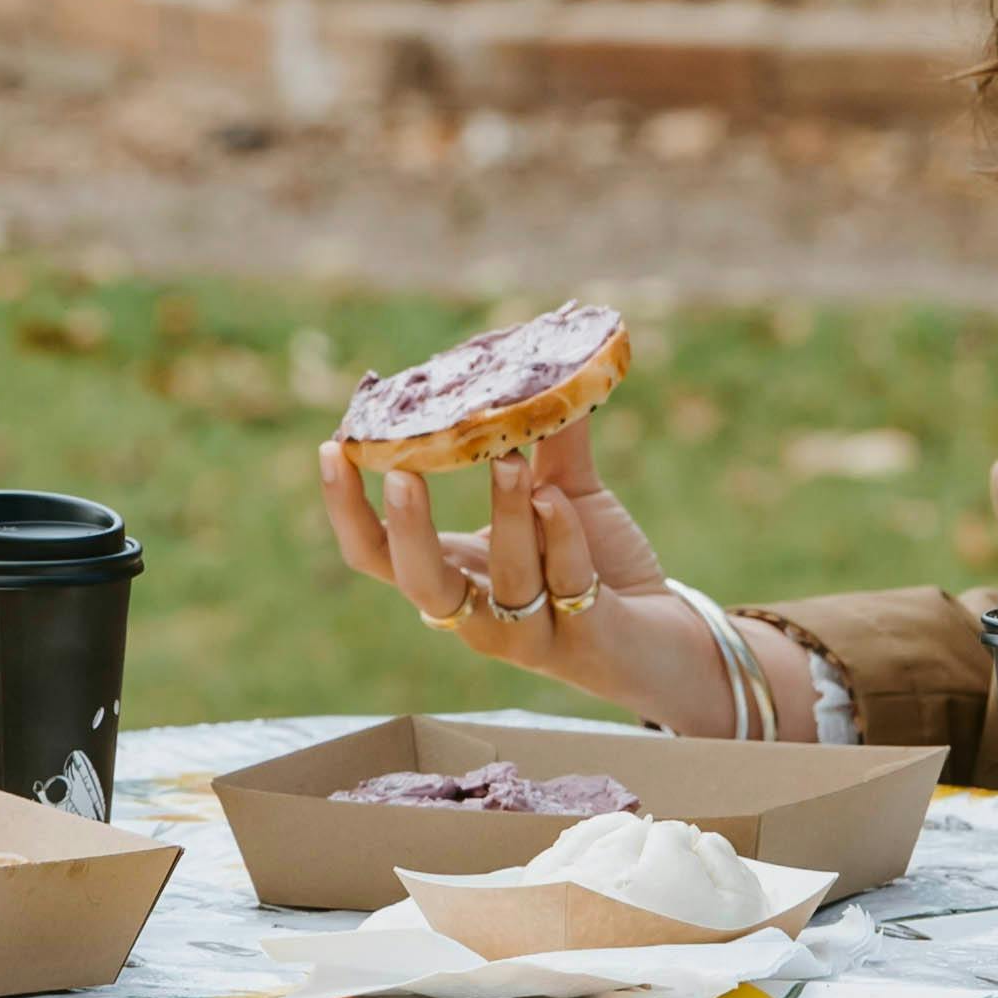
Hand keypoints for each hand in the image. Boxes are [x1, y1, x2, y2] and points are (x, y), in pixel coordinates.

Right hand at [314, 411, 802, 736]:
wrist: (665, 634)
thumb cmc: (599, 562)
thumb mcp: (565, 490)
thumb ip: (548, 434)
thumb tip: (537, 356)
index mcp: (457, 570)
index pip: (377, 551)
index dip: (345, 507)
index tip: (332, 446)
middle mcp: (478, 611)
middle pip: (416, 582)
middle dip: (405, 528)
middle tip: (402, 474)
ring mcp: (527, 633)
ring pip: (500, 582)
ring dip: (502, 517)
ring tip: (506, 461)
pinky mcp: (579, 640)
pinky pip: (562, 583)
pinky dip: (560, 535)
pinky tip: (561, 499)